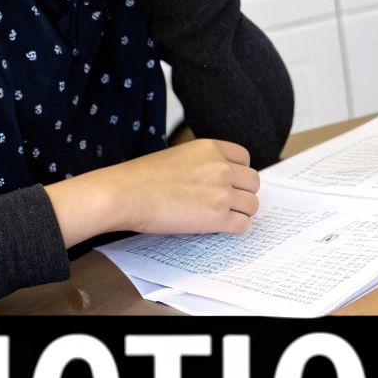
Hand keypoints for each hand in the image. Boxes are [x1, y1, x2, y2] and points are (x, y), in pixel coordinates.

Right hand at [46, 139, 260, 245]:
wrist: (124, 194)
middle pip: (253, 183)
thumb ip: (201, 163)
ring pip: (252, 205)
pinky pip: (242, 225)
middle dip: (243, 193)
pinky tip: (220, 228)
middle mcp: (221, 168)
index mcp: (210, 148)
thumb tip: (212, 179)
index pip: (245, 158)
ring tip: (223, 217)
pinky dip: (234, 229)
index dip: (238, 173)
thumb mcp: (177, 156)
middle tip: (228, 203)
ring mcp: (221, 193)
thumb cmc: (140, 177)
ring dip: (241, 213)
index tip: (230, 183)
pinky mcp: (217, 217)